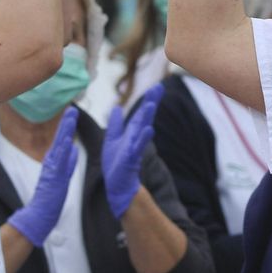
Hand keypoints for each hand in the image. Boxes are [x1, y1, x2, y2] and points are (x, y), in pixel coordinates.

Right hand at [5, 108, 77, 246]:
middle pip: (60, 139)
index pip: (61, 140)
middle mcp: (52, 163)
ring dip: (65, 131)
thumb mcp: (62, 177)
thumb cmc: (50, 199)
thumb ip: (68, 163)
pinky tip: (69, 141)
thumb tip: (73, 149)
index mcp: (54, 162)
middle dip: (66, 123)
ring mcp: (52, 170)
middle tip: (72, 108)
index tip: (72, 114)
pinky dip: (64, 151)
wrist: (39, 216)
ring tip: (71, 117)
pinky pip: (60, 162)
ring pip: (59, 146)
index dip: (67, 127)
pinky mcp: (54, 178)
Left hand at [103, 84, 163, 218]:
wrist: (116, 185)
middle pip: (144, 117)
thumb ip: (116, 125)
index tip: (158, 87)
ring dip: (146, 117)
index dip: (149, 100)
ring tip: (150, 104)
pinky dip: (143, 138)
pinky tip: (148, 129)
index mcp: (131, 132)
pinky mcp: (131, 159)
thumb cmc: (116, 164)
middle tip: (159, 87)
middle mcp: (135, 138)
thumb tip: (115, 108)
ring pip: (141, 129)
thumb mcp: (112, 140)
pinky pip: (137, 147)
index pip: (141, 113)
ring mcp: (134, 148)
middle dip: (151, 102)